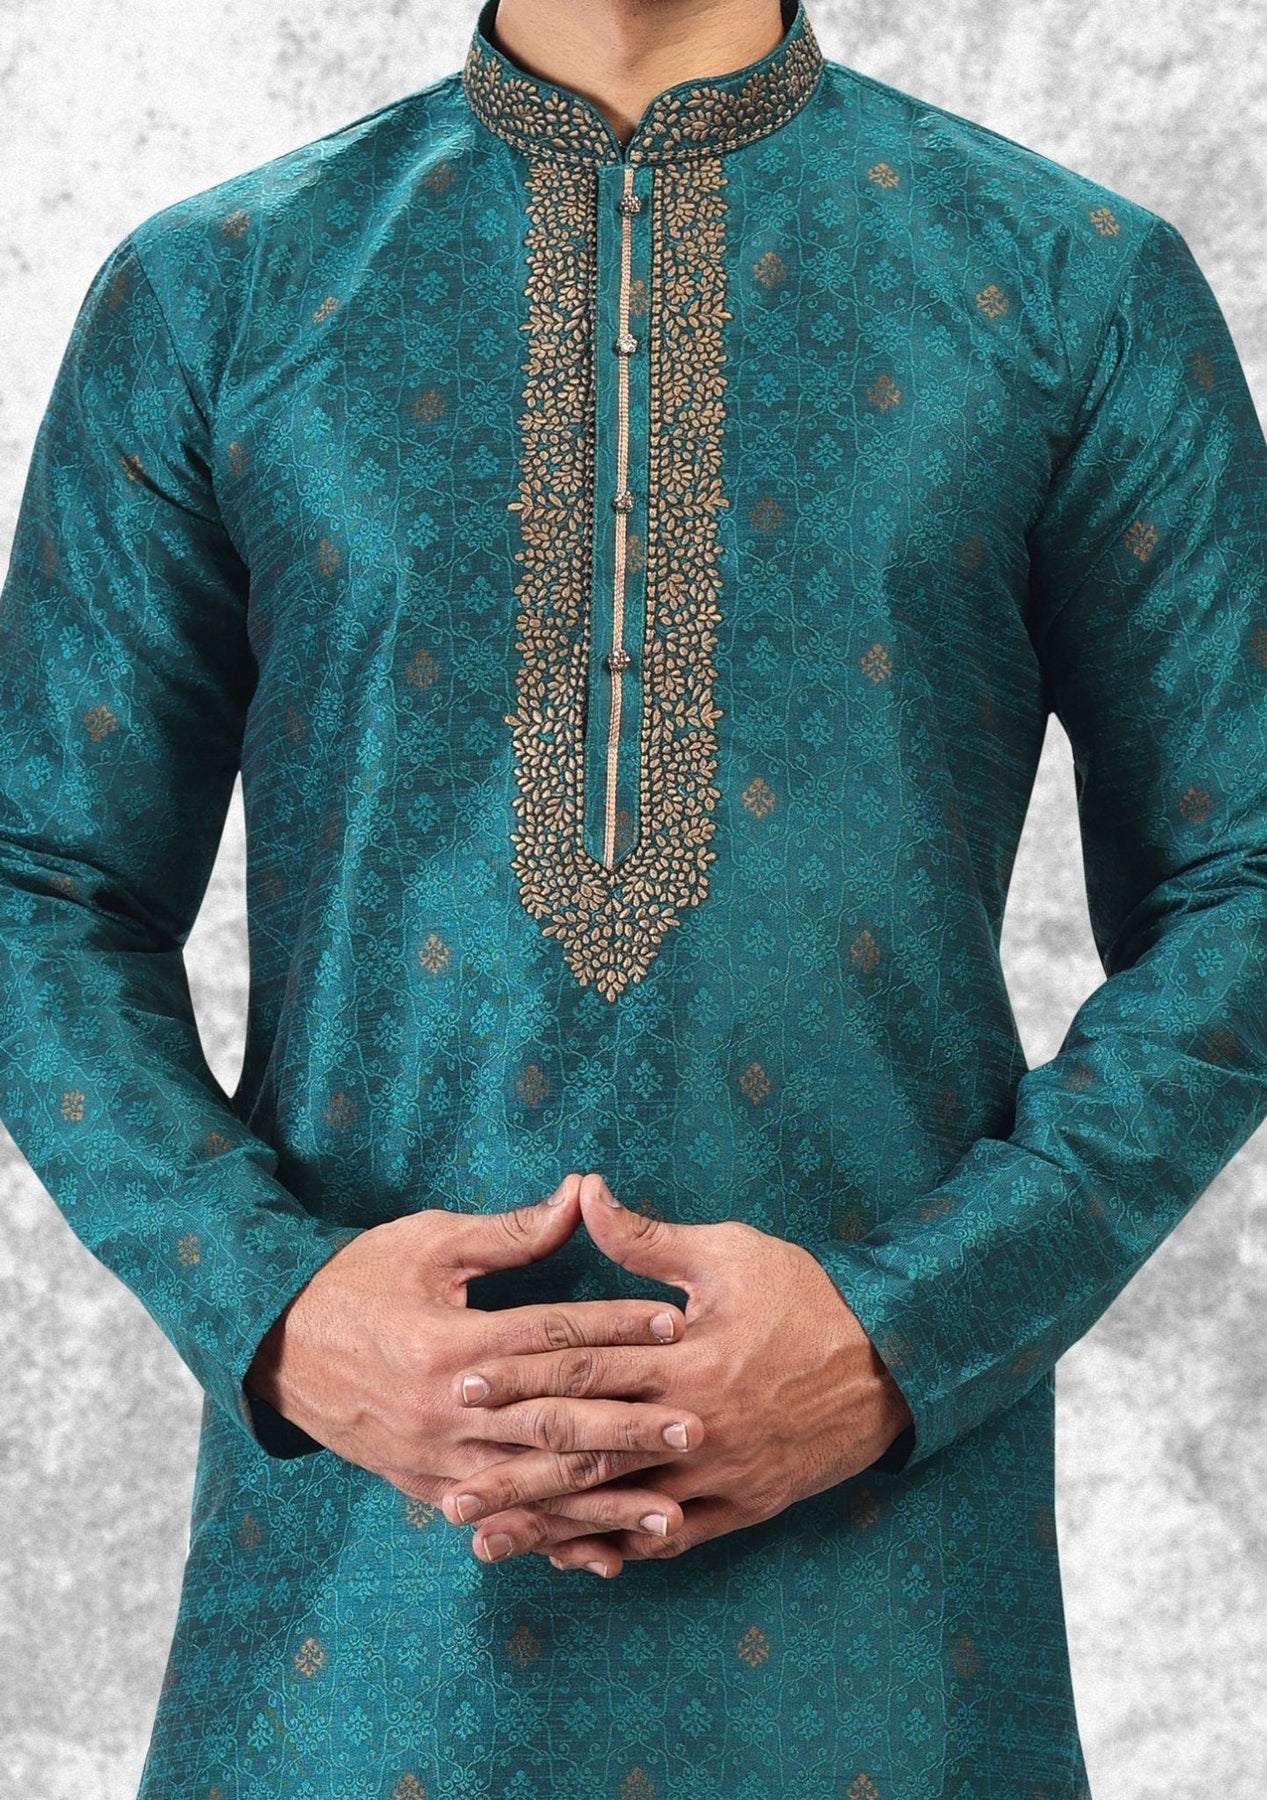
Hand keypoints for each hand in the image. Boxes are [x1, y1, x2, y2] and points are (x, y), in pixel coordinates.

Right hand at [243, 1174, 704, 1542]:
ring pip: (535, 1485)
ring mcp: (436, 1457)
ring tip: (671, 1513)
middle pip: (554, 1421)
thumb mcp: (430, 1242)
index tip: (677, 1323)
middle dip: (629, 1427)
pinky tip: (601, 1556)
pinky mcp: (427, 1486)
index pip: (551, 1337)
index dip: (616, 1326)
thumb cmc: (357, 1279)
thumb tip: (582, 1193)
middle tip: (697, 1426)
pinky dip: (551, 1538)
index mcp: (450, 1343)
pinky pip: (500, 1520)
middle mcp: (447, 1408)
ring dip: (605, 1502)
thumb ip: (511, 1231)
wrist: (273, 1344)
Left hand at [439, 1172, 912, 1573]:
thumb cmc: (807, 1296)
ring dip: (553, 1526)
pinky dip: (622, 1549)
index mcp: (687, 1358)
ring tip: (491, 1541)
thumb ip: (648, 1238)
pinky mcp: (744, 1504)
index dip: (520, 1377)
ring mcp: (720, 1473)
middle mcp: (696, 1425)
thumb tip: (586, 1191)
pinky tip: (575, 1560)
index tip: (463, 1385)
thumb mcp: (728, 1253)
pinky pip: (673, 1538)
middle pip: (588, 1453)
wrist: (893, 1363)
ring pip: (620, 1508)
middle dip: (515, 1472)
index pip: (585, 1367)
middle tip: (450, 1490)